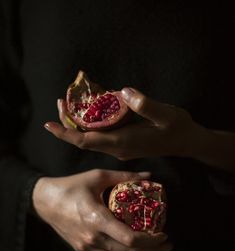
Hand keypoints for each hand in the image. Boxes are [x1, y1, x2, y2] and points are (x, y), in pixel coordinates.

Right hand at [32, 169, 172, 250]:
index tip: (164, 234)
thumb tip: (148, 175)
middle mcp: (92, 238)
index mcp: (97, 218)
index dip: (151, 240)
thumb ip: (124, 176)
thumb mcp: (98, 176)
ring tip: (152, 249)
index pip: (129, 238)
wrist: (46, 201)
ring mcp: (86, 247)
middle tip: (166, 245)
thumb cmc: (72, 186)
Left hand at [45, 88, 198, 159]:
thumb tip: (122, 92)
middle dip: (67, 125)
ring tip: (69, 104)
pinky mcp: (124, 144)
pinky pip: (101, 136)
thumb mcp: (166, 114)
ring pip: (91, 139)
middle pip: (84, 140)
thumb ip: (146, 105)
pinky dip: (90, 125)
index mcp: (124, 141)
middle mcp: (118, 147)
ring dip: (77, 125)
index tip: (49, 124)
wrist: (187, 142)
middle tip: (60, 103)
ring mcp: (120, 147)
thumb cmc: (178, 128)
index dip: (66, 134)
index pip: (87, 141)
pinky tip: (91, 111)